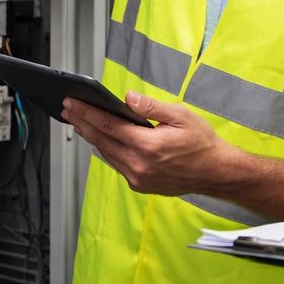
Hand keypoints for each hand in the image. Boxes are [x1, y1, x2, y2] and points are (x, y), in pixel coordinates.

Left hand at [61, 92, 235, 196]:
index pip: (107, 126)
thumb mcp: (181, 116)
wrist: (215, 172)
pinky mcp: (139, 185)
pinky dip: (106, 150)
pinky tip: (100, 139)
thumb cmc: (202, 143)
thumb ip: (151, 107)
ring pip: (106, 154)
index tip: (72, 103)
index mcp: (148, 146)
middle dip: (81, 122)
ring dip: (90, 137)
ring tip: (78, 121)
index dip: (86, 113)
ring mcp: (138, 178)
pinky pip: (116, 164)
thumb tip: (128, 97)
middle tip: (68, 109)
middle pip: (101, 141)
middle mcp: (139, 165)